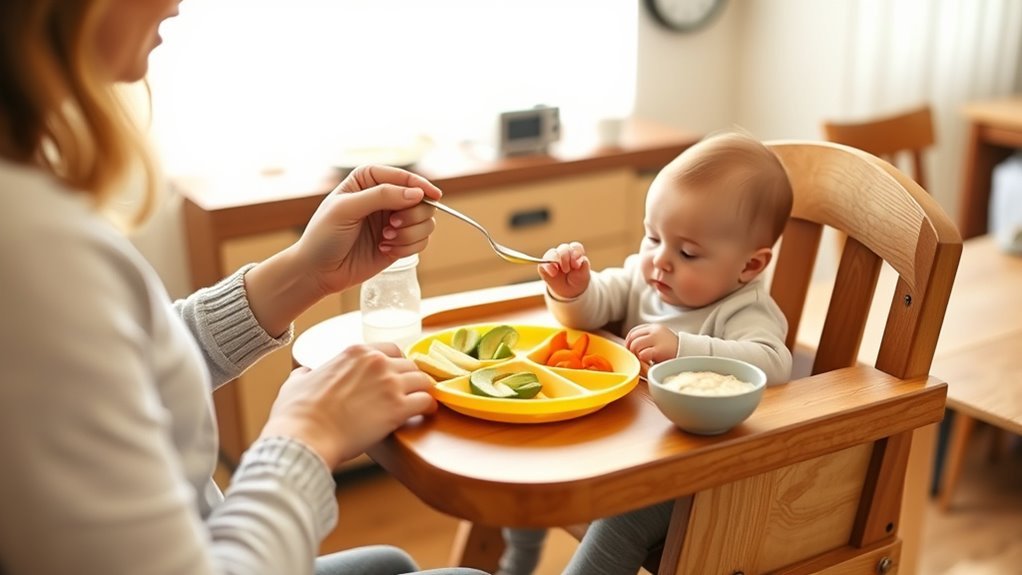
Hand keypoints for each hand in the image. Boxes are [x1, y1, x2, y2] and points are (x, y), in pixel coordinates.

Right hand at [260, 343, 436, 468]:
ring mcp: (389, 384)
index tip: (397, 376)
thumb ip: (306, 373)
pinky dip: (430, 407)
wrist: (305, 436)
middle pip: (410, 364)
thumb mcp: (296, 382)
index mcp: (355, 352)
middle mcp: (377, 362)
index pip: (391, 350)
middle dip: (412, 379)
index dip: (397, 364)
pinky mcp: (398, 408)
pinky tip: (428, 414)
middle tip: (411, 392)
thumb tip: (305, 373)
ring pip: (423, 380)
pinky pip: (427, 401)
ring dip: (424, 391)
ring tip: (423, 402)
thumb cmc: (297, 413)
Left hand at [295, 165, 442, 296]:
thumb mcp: (346, 209)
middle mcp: (385, 198)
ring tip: (385, 240)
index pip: (403, 177)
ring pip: (426, 222)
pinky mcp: (399, 243)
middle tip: (392, 226)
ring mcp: (394, 222)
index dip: (420, 185)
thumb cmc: (324, 236)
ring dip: (410, 234)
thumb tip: (417, 194)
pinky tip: (384, 250)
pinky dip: (408, 248)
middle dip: (412, 215)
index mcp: (369, 180)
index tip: (433, 196)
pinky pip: (421, 242)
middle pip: (422, 200)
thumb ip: (381, 196)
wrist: (317, 271)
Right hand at [537, 241, 590, 298]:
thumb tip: (582, 260)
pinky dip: (548, 267)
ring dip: (555, 260)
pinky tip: (553, 273)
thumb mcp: (584, 275)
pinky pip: (543, 262)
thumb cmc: (577, 279)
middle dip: (565, 257)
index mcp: (575, 253)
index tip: (576, 265)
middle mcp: (564, 253)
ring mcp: (554, 258)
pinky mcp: (545, 265)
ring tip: (558, 271)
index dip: (576, 254)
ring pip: (553, 252)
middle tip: (567, 270)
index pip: (576, 247)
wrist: (569, 291)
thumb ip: (584, 266)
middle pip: (564, 248)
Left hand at [624, 323, 678, 364]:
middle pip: (633, 337)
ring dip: (635, 354)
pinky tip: (648, 363)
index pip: (634, 331)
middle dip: (630, 348)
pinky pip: (642, 354)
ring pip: (635, 345)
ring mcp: (657, 339)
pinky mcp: (660, 350)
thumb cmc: (672, 350)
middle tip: (634, 357)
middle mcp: (655, 331)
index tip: (630, 350)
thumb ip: (648, 339)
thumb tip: (630, 345)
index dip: (628, 341)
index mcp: (654, 327)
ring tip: (642, 361)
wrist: (689, 353)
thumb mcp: (660, 340)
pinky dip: (642, 360)